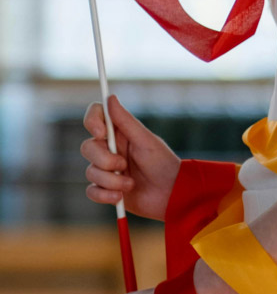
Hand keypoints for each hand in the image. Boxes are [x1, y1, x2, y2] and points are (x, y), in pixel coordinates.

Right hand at [81, 94, 179, 219]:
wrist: (172, 195)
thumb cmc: (163, 164)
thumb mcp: (146, 141)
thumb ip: (127, 122)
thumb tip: (110, 97)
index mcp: (120, 133)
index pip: (96, 117)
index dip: (92, 121)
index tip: (101, 133)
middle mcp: (110, 149)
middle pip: (87, 147)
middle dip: (104, 159)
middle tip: (123, 165)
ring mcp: (107, 170)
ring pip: (90, 171)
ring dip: (111, 181)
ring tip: (131, 184)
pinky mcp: (106, 190)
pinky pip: (92, 191)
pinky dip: (105, 195)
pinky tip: (120, 197)